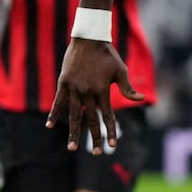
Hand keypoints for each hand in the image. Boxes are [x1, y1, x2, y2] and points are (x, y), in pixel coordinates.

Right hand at [46, 38, 143, 152]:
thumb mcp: (121, 71)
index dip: (110, 131)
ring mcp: (74, 88)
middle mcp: (88, 92)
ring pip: (74, 115)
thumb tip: (141, 99)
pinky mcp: (64, 83)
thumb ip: (128, 88)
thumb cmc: (108, 55)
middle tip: (98, 154)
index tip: (113, 146)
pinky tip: (49, 126)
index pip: (108, 116)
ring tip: (72, 148)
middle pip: (91, 120)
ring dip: (74, 133)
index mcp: (103, 91)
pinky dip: (54, 114)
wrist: (89, 38)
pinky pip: (58, 102)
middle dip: (95, 138)